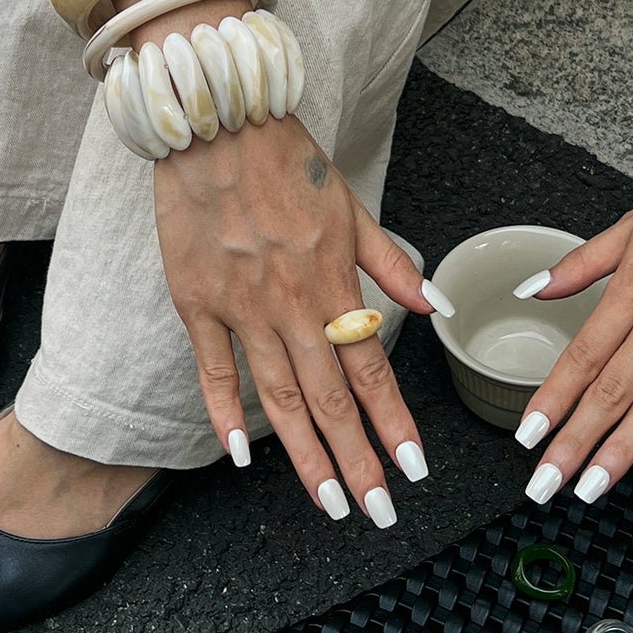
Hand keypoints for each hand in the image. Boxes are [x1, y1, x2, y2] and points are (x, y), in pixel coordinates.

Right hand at [153, 111, 450, 525]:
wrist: (216, 123)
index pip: (371, 368)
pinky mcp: (197, 301)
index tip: (412, 468)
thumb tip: (435, 306)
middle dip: (357, 460)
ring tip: (326, 500)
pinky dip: (224, 414)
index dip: (393, 422)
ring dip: (304, 454)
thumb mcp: (351, 206)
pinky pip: (213, 368)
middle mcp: (290, 303)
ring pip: (278, 396)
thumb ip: (392, 263)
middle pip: (329, 397)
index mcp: (333, 279)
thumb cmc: (285, 160)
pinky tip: (240, 454)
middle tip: (374, 510)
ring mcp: (240, 306)